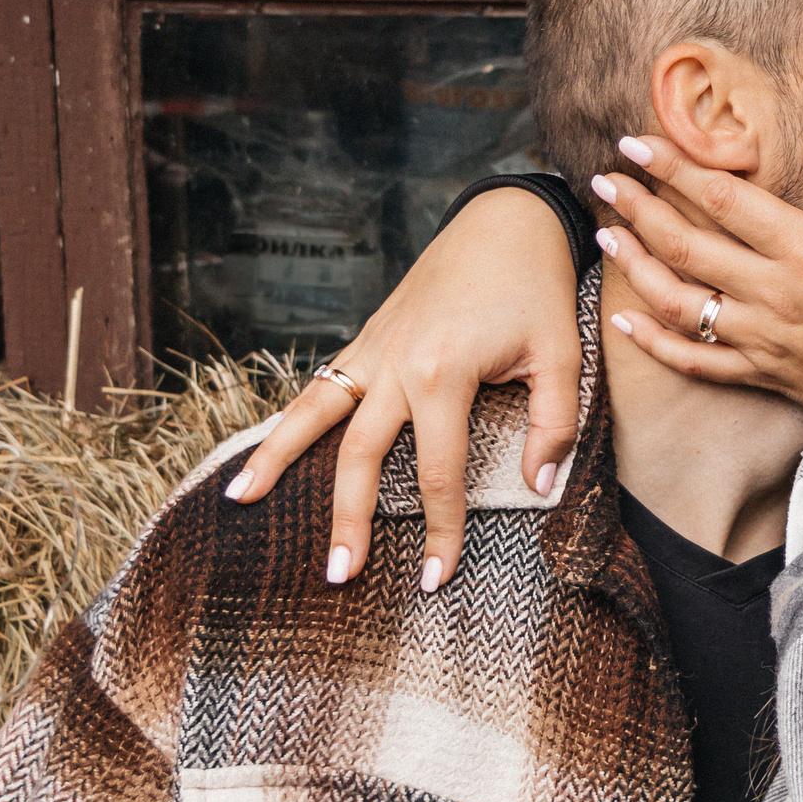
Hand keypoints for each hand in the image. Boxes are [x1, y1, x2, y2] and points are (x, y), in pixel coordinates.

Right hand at [221, 186, 582, 591]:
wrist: (504, 222)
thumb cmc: (536, 288)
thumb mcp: (562, 355)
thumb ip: (554, 425)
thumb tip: (536, 487)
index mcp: (443, 374)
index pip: (438, 475)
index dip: (441, 532)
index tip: (437, 579)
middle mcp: (395, 365)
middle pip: (359, 458)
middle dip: (347, 519)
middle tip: (337, 574)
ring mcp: (373, 351)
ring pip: (314, 415)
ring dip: (276, 459)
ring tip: (240, 500)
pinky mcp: (366, 341)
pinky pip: (321, 389)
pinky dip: (290, 421)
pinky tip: (265, 451)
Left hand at [594, 135, 802, 415]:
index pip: (725, 199)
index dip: (674, 168)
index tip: (636, 143)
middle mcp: (774, 293)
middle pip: (687, 244)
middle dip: (639, 208)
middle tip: (603, 181)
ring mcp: (762, 338)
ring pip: (679, 301)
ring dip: (637, 265)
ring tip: (606, 235)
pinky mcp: (763, 375)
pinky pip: (696, 362)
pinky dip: (655, 344)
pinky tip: (624, 321)